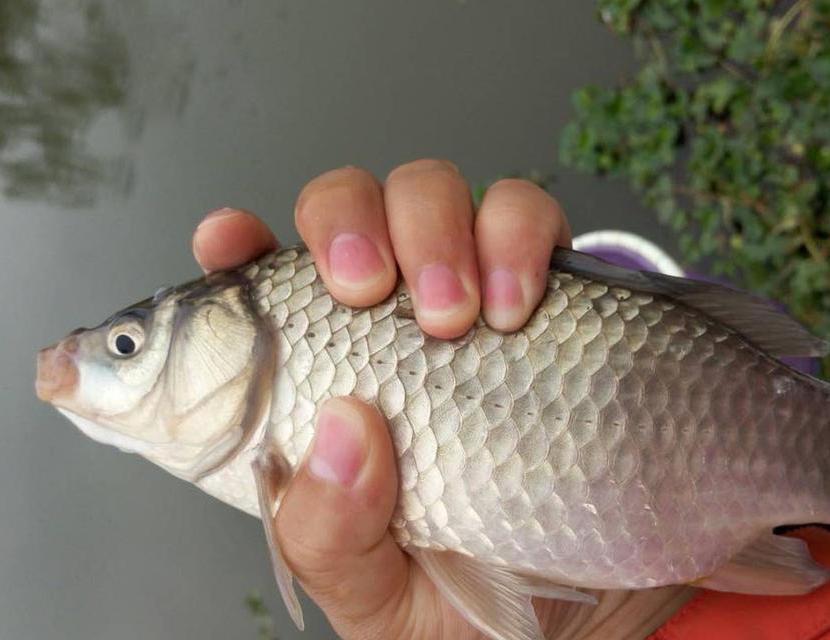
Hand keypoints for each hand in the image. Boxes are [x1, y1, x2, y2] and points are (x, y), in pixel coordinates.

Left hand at [192, 160, 694, 638]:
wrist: (601, 605)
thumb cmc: (465, 592)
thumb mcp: (376, 595)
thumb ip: (328, 533)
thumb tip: (342, 431)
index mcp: (317, 384)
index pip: (253, 290)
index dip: (232, 248)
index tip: (228, 242)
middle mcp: (383, 322)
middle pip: (342, 206)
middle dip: (345, 224)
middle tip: (365, 291)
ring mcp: (465, 292)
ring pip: (428, 189)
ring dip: (433, 229)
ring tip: (454, 317)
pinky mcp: (547, 288)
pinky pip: (526, 214)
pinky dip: (517, 237)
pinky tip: (516, 306)